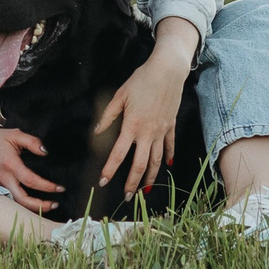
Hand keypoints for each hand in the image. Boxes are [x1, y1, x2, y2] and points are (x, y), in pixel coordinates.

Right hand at [0, 115, 60, 214]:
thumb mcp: (16, 135)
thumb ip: (33, 142)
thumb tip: (46, 152)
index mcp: (10, 165)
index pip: (30, 180)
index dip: (46, 187)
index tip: (59, 188)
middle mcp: (3, 178)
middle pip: (22, 200)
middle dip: (40, 205)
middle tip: (55, 204)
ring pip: (16, 203)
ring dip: (32, 208)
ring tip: (47, 206)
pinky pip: (11, 200)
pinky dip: (23, 204)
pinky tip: (34, 204)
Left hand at [96, 16, 198, 196]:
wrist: (168, 70)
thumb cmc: (141, 80)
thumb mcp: (120, 96)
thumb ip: (108, 116)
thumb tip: (96, 131)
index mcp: (132, 125)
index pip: (118, 154)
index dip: (110, 170)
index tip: (103, 181)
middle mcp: (148, 132)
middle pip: (140, 164)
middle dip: (133, 183)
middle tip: (127, 197)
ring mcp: (162, 130)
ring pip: (157, 160)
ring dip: (151, 177)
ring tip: (145, 190)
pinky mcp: (171, 125)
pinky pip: (170, 145)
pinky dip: (168, 157)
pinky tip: (167, 166)